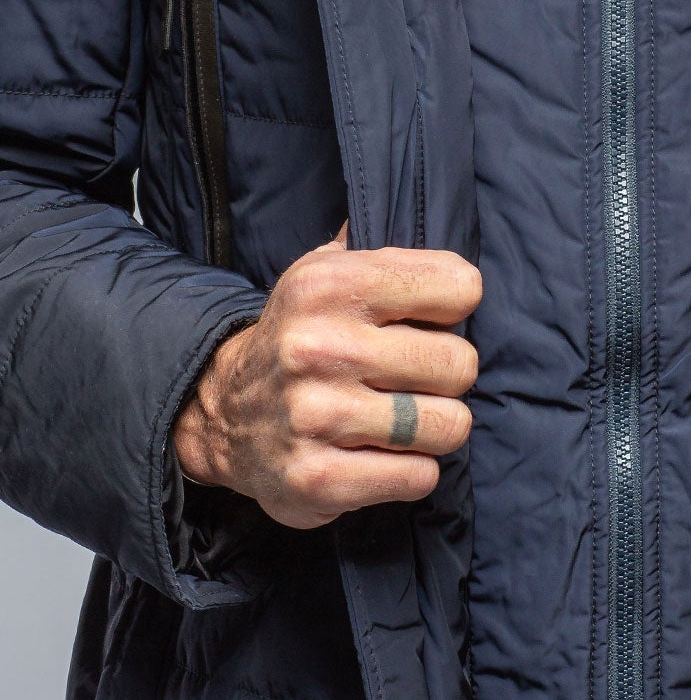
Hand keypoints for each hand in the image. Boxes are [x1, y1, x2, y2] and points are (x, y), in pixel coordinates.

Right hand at [174, 225, 481, 528]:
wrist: (220, 413)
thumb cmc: (300, 337)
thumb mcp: (324, 272)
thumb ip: (382, 250)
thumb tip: (430, 221)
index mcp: (330, 284)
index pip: (460, 287)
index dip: (453, 308)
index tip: (429, 321)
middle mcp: (320, 347)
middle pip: (461, 363)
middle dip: (447, 376)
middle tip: (413, 379)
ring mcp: (317, 416)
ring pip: (449, 425)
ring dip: (434, 427)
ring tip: (400, 419)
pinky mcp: (318, 478)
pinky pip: (421, 476)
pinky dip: (412, 470)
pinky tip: (379, 454)